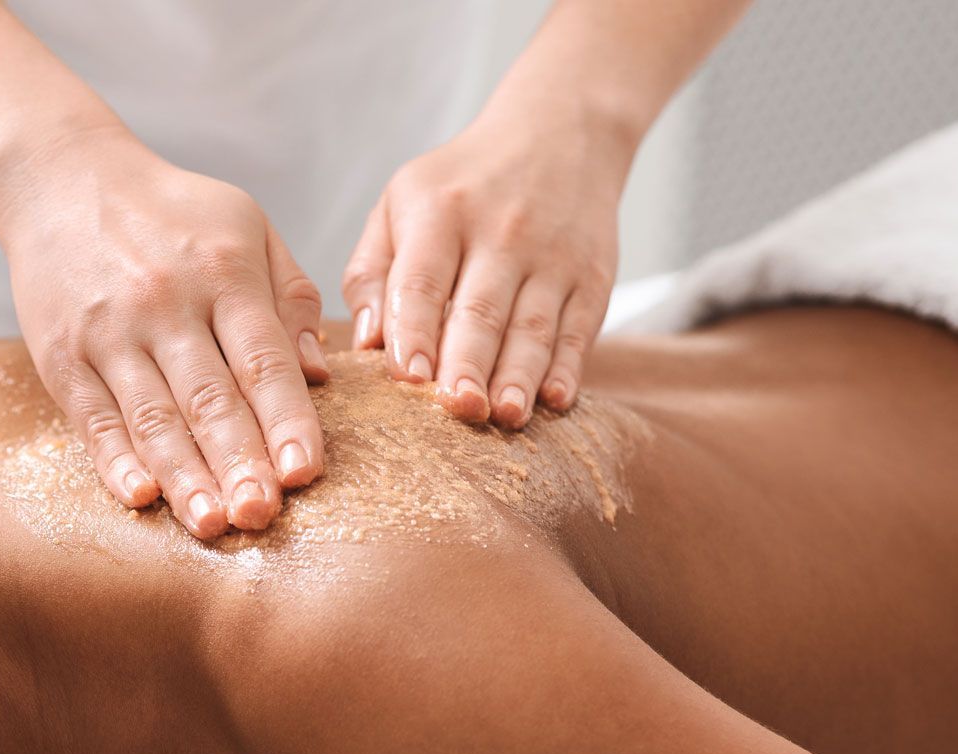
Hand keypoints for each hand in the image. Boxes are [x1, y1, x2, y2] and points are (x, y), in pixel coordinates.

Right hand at [0, 130, 328, 538]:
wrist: (60, 178)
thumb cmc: (170, 212)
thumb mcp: (246, 225)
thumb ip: (289, 297)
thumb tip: (319, 375)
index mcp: (223, 271)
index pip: (262, 360)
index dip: (286, 420)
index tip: (306, 472)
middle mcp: (165, 303)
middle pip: (209, 398)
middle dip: (239, 462)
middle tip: (262, 516)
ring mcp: (108, 332)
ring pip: (152, 417)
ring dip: (184, 477)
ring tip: (212, 525)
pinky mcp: (61, 356)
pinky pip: (93, 418)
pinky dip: (115, 460)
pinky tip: (140, 497)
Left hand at [341, 103, 631, 427]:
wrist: (562, 132)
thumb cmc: (460, 184)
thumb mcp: (400, 202)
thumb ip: (372, 272)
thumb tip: (365, 344)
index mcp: (440, 213)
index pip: (423, 280)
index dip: (414, 330)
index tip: (407, 377)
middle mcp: (500, 232)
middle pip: (481, 309)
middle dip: (469, 362)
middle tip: (458, 408)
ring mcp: (552, 255)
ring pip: (533, 325)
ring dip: (519, 376)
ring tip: (503, 416)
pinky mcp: (592, 275)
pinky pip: (580, 328)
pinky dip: (568, 366)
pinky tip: (555, 400)